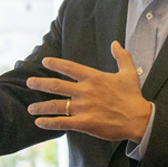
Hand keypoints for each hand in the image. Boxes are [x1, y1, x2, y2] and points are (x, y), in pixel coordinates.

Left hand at [26, 42, 152, 141]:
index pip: (69, 67)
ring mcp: (84, 108)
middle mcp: (86, 91)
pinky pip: (62, 123)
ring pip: (56, 105)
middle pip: (56, 86)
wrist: (139, 119)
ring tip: (30, 108)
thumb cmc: (133, 96)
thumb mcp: (129, 72)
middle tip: (29, 83)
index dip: (55, 64)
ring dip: (40, 107)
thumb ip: (121, 56)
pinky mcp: (85, 123)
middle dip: (40, 84)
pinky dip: (49, 123)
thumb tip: (115, 43)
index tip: (44, 62)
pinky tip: (39, 122)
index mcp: (94, 77)